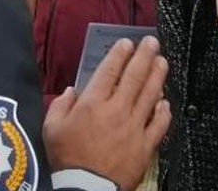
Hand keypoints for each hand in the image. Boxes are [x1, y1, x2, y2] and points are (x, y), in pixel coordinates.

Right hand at [44, 37, 170, 189]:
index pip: (109, 71)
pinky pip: (159, 124)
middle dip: (144, 55)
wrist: (86, 189)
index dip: (119, 54)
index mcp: (93, 103)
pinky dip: (164, 111)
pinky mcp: (146, 145)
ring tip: (162, 62)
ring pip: (150, 95)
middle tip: (152, 42)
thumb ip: (60, 106)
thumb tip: (72, 91)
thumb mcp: (51, 129)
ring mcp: (134, 127)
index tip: (127, 43)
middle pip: (134, 77)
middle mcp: (116, 110)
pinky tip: (166, 102)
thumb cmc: (67, 158)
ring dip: (158, 76)